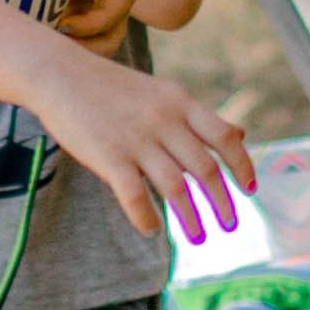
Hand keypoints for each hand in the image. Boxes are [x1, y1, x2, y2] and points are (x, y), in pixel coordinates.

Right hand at [20, 48, 248, 241]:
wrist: (60, 74)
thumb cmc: (113, 88)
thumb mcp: (163, 93)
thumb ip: (199, 118)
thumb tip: (240, 134)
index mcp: (180, 102)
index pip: (224, 136)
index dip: (242, 165)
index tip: (250, 189)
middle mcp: (164, 120)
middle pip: (204, 167)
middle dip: (222, 200)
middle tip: (231, 224)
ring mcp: (136, 139)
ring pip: (175, 186)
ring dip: (190, 216)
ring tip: (199, 236)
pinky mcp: (108, 156)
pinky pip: (134, 196)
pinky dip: (145, 217)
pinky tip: (151, 230)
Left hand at [48, 0, 138, 49]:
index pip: (114, 14)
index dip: (91, 24)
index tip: (64, 23)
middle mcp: (114, 4)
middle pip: (108, 41)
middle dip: (83, 49)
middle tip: (51, 46)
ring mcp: (96, 13)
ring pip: (91, 46)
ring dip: (69, 50)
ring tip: (41, 44)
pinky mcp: (78, 15)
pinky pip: (72, 39)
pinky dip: (57, 42)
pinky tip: (35, 36)